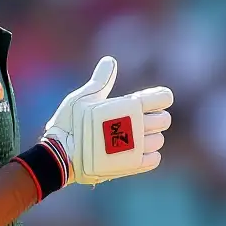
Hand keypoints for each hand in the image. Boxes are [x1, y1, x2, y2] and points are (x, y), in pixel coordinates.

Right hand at [42, 56, 172, 185]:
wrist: (61, 156)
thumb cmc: (70, 124)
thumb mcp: (83, 97)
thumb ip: (101, 80)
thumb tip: (110, 61)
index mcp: (129, 106)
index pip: (163, 98)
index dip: (161, 98)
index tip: (153, 101)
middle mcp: (138, 126)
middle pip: (164, 120)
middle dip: (156, 118)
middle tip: (139, 120)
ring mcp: (137, 147)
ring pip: (159, 140)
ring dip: (150, 138)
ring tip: (133, 137)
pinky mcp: (133, 165)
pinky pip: (154, 159)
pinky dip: (148, 155)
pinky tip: (135, 151)